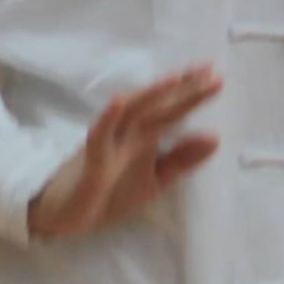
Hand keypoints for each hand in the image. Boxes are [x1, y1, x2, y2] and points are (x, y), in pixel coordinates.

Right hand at [29, 69, 224, 240]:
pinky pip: (99, 136)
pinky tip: (118, 102)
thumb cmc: (110, 192)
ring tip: (174, 79)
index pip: (171, 111)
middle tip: (208, 69)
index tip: (215, 76)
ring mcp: (110, 142)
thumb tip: (215, 137)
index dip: (192, 94)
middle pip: (157, 105)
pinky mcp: (92, 159)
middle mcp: (128, 132)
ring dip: (150, 94)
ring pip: (131, 112)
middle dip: (181, 88)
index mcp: (145, 136)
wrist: (67, 214)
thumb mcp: (156, 179)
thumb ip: (183, 159)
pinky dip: (108, 118)